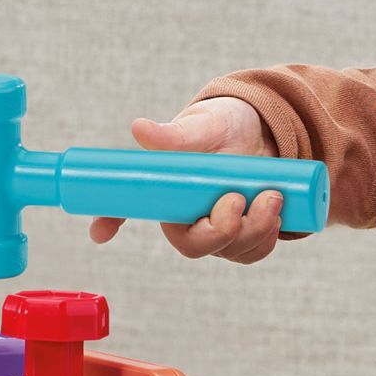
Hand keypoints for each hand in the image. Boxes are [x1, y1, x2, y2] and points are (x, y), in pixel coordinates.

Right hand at [87, 97, 285, 262]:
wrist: (262, 130)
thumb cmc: (222, 127)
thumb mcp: (202, 126)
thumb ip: (175, 134)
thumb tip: (139, 128)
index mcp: (166, 194)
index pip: (129, 212)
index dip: (109, 222)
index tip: (98, 231)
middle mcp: (189, 219)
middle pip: (196, 246)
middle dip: (221, 230)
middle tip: (238, 199)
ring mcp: (220, 230)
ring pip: (231, 250)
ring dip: (254, 230)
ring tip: (271, 196)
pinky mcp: (248, 234)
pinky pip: (255, 250)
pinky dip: (268, 236)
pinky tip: (277, 212)